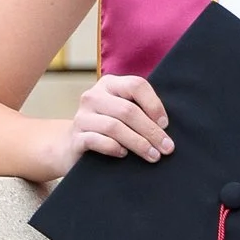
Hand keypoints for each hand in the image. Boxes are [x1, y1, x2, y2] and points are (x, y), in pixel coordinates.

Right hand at [43, 71, 169, 177]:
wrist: (73, 147)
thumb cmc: (108, 129)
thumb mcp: (123, 113)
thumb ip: (140, 111)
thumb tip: (166, 127)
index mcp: (110, 84)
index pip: (136, 85)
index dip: (154, 105)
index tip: (165, 125)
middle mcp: (93, 96)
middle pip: (128, 110)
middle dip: (151, 131)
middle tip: (166, 148)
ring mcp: (82, 116)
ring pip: (114, 127)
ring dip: (138, 143)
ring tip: (153, 156)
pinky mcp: (75, 137)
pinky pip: (97, 141)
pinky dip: (114, 148)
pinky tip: (124, 154)